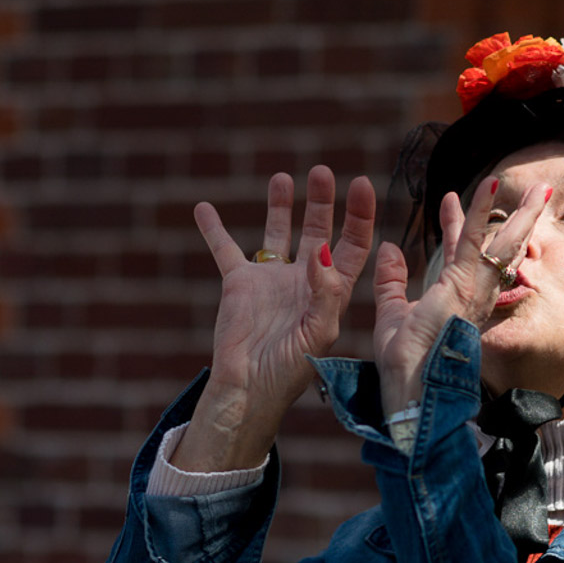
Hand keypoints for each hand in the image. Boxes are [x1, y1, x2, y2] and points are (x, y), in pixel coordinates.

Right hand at [176, 166, 375, 471]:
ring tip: (282, 178)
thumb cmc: (291, 370)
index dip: (359, 215)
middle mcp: (304, 280)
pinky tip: (203, 207)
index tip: (360, 184)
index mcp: (331, 291)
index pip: (352, 245)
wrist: (250, 390)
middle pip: (318, 229)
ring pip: (278, 232)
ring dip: (280, 205)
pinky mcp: (239, 284)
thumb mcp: (318, 333)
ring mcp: (271, 279)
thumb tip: (321, 250)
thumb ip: (325, 293)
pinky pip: (225, 249)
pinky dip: (214, 229)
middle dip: (322, 201)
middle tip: (320, 172)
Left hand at [372, 177, 551, 414]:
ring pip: (502, 246)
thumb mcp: (392, 313)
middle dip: (515, 221)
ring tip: (541, 188)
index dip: (460, 226)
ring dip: (521, 215)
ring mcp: (473, 292)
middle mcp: (473, 295)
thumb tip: (389, 248)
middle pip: (498, 250)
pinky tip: (488, 186)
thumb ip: (391, 281)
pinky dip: (481, 213)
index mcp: (457, 300)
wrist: (411, 390)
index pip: (464, 255)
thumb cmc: (403, 366)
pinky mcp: (464, 288)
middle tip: (532, 194)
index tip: (448, 201)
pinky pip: (476, 243)